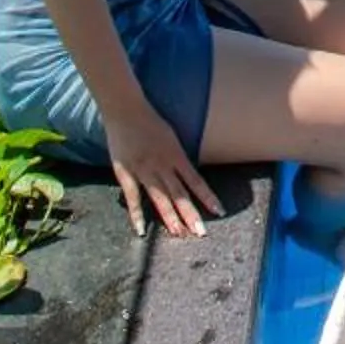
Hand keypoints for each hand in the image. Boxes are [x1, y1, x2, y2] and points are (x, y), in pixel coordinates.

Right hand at [106, 110, 223, 239]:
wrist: (125, 109)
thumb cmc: (150, 121)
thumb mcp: (172, 137)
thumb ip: (178, 157)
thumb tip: (189, 175)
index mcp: (176, 155)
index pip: (196, 181)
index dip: (208, 196)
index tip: (219, 211)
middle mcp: (162, 165)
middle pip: (179, 193)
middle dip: (191, 214)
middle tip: (201, 233)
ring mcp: (143, 170)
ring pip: (159, 197)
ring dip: (170, 217)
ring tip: (179, 234)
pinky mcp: (125, 172)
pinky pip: (132, 196)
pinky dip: (136, 213)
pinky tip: (142, 230)